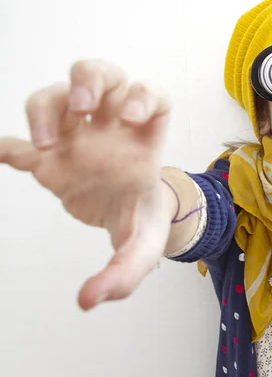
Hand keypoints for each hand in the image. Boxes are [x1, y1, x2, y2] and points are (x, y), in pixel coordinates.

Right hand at [0, 60, 174, 309]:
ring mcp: (76, 136)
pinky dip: (7, 146)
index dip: (142, 95)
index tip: (129, 116)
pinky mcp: (48, 154)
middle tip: (83, 106)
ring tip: (45, 145)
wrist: (127, 217)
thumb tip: (90, 300)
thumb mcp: (142, 248)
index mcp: (144, 142)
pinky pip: (19, 141)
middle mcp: (110, 129)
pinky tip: (2, 153)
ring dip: (46, 108)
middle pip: (103, 76)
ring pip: (58, 95)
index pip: (151, 97)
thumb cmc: (141, 220)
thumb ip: (125, 273)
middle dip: (90, 81)